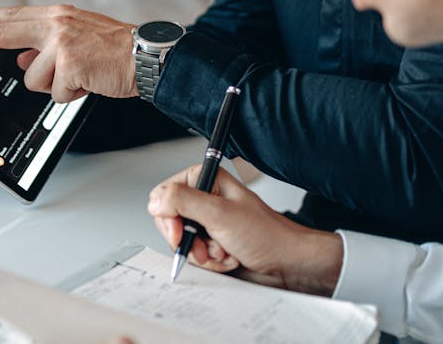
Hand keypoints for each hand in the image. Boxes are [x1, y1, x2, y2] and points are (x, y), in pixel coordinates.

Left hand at [0, 4, 137, 102]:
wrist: (147, 58)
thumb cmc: (116, 51)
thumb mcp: (78, 40)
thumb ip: (48, 47)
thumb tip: (23, 60)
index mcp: (57, 15)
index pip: (13, 13)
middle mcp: (56, 23)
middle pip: (3, 35)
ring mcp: (61, 43)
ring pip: (32, 79)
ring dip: (55, 87)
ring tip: (81, 77)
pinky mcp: (69, 64)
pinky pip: (55, 93)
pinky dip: (72, 95)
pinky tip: (89, 83)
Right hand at [147, 166, 343, 295]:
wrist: (287, 262)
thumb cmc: (266, 234)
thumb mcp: (220, 214)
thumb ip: (183, 202)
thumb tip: (155, 200)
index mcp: (206, 180)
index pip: (164, 195)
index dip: (169, 217)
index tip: (182, 232)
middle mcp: (206, 198)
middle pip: (170, 221)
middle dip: (190, 240)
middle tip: (207, 245)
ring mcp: (209, 221)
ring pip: (183, 242)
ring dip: (204, 253)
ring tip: (225, 251)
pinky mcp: (213, 241)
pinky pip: (196, 255)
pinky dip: (212, 262)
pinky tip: (230, 257)